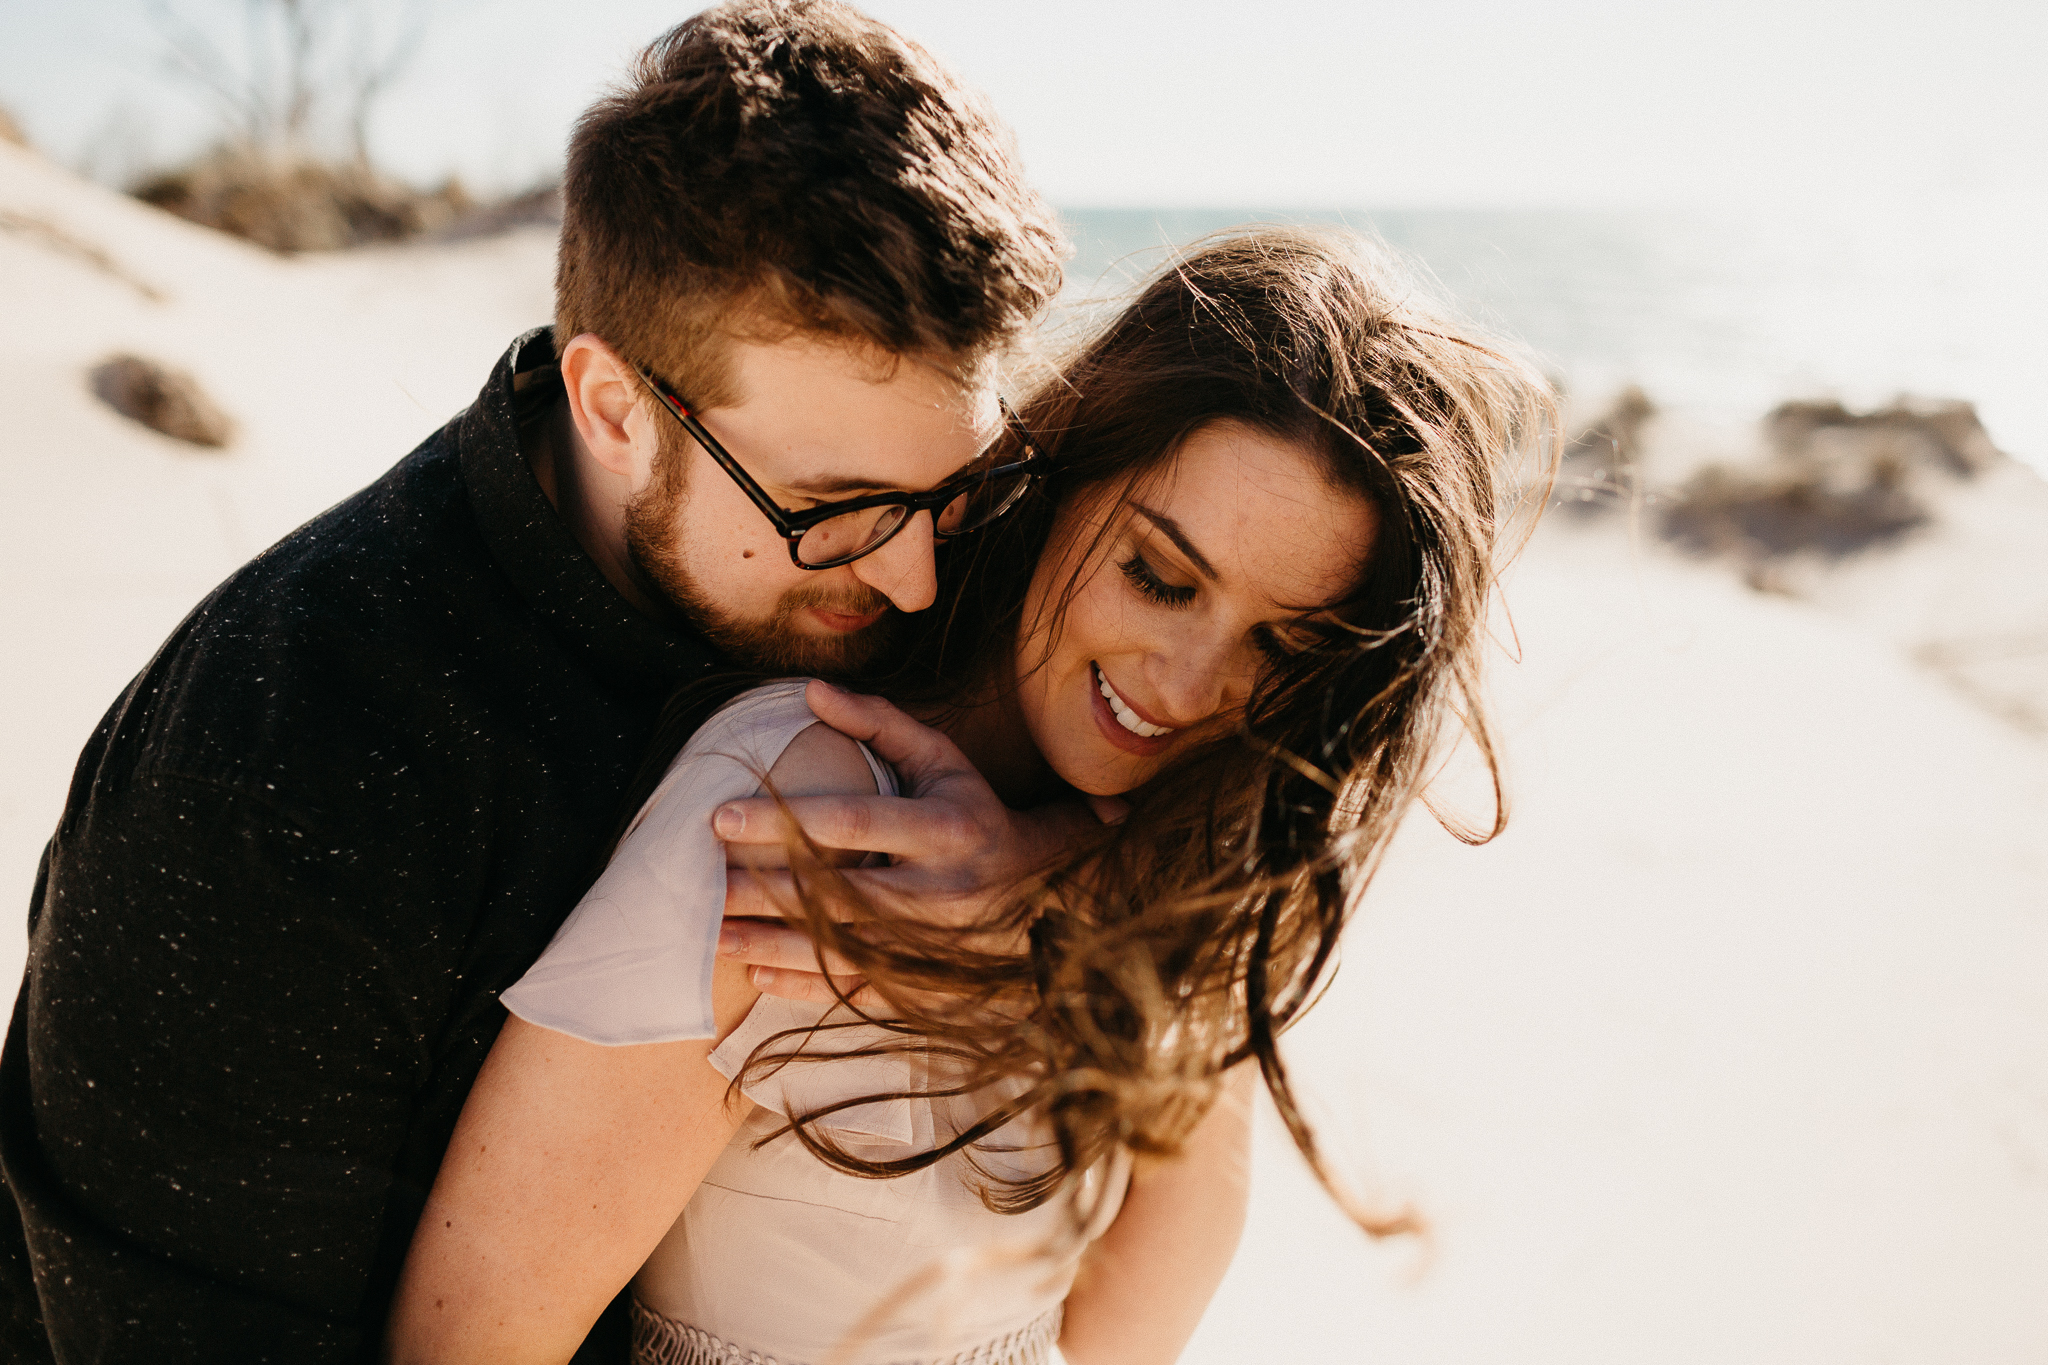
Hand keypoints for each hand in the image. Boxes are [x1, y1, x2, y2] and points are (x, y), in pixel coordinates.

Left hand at [717, 680, 1124, 1002]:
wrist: (1049, 897)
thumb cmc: (979, 814)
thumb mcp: (943, 760)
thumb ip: (880, 721)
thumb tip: (810, 691)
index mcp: (945, 829)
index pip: (849, 821)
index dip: (781, 820)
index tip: (719, 816)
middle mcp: (941, 893)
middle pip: (834, 894)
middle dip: (760, 891)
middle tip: (699, 883)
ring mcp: (935, 947)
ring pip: (838, 950)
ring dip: (768, 944)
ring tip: (708, 934)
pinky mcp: (929, 983)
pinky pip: (856, 990)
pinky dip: (804, 983)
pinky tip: (755, 972)